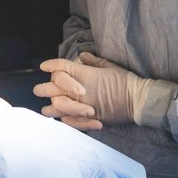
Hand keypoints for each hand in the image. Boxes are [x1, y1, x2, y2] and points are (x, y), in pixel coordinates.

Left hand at [34, 52, 177, 130]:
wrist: (137, 100)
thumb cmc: (125, 81)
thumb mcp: (109, 66)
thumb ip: (93, 62)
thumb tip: (82, 56)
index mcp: (84, 74)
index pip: (60, 67)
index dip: (50, 65)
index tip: (44, 66)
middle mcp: (80, 89)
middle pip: (52, 87)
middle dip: (43, 88)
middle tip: (39, 89)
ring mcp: (82, 105)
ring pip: (56, 107)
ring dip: (50, 108)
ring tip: (47, 108)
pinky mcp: (88, 119)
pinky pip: (69, 121)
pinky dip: (64, 120)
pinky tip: (62, 119)